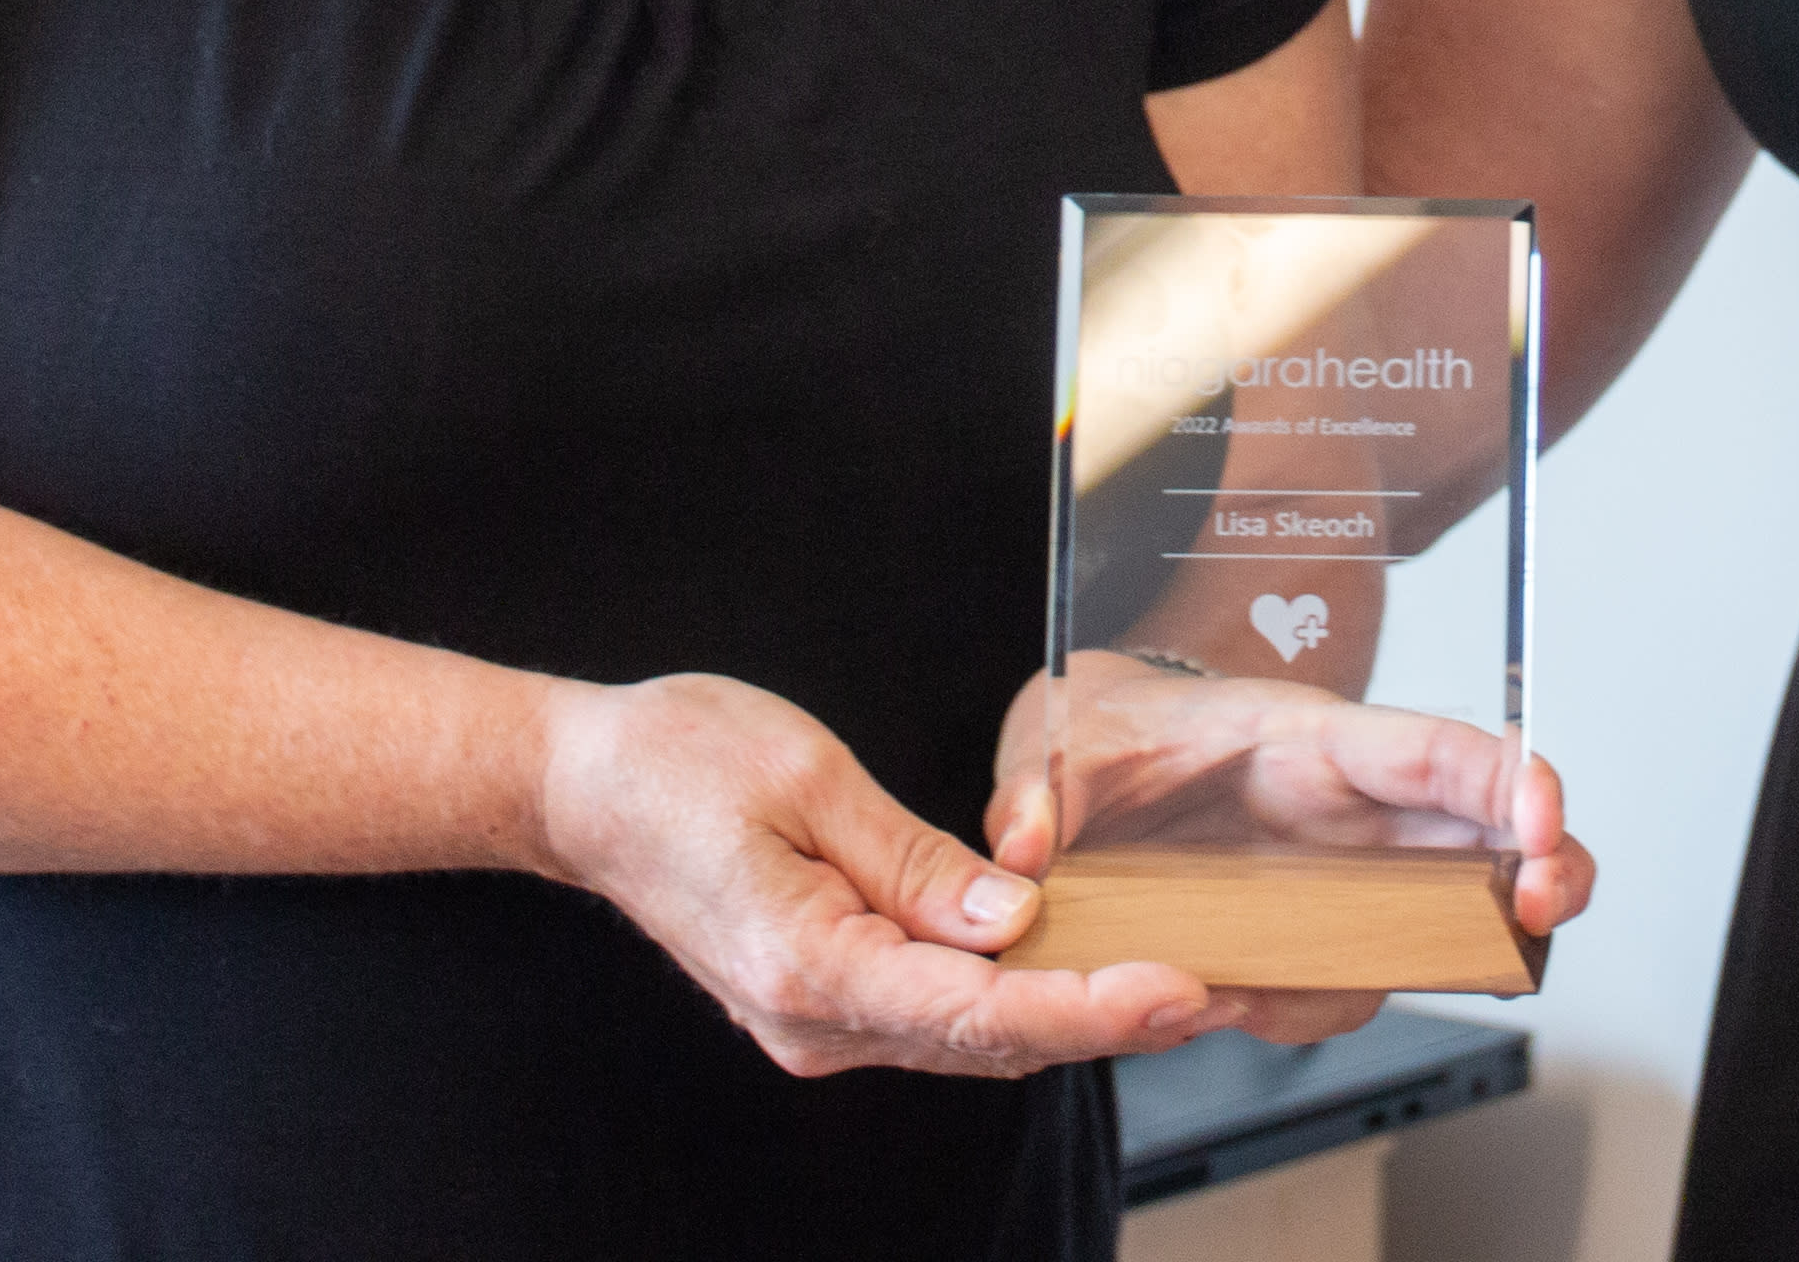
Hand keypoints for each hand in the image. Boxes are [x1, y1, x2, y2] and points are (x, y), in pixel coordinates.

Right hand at [534, 672, 1236, 1075]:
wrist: (584, 789)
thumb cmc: (681, 762)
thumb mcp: (810, 777)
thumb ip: (918, 862)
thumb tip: (1017, 918)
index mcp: (808, 964)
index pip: (976, 1006)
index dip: (1086, 1005)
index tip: (1173, 991)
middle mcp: (814, 1020)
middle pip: (986, 1037)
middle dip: (1103, 1017)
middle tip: (1213, 990)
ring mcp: (816, 1023)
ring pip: (967, 1036)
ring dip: (1068, 1015)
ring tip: (1175, 988)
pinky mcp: (824, 1002)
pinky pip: (936, 1015)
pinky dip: (1014, 1001)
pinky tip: (1080, 974)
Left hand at [985, 658, 1599, 1046]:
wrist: (1095, 755)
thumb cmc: (1103, 731)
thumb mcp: (1054, 736)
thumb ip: (1034, 786)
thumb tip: (1022, 849)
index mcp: (1307, 740)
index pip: (1425, 751)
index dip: (1498, 777)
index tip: (1540, 813)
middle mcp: (1349, 807)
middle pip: (1485, 830)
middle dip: (1543, 867)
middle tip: (1547, 910)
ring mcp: (1345, 871)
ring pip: (1442, 914)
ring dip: (1464, 949)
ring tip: (1443, 976)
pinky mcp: (1316, 927)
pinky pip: (1360, 973)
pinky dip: (1344, 996)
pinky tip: (1278, 1003)